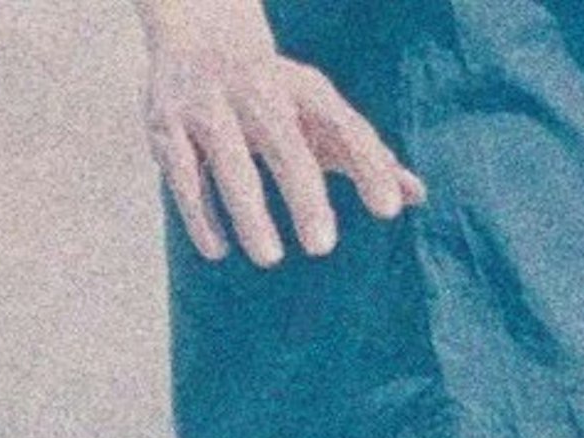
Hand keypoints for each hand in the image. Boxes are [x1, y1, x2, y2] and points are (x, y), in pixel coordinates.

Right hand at [141, 0, 424, 264]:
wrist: (199, 34)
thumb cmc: (277, 95)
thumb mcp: (321, 115)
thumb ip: (366, 155)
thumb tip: (416, 195)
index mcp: (304, 89)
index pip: (343, 126)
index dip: (367, 165)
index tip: (389, 210)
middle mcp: (257, 92)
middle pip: (283, 143)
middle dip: (303, 193)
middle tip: (322, 247)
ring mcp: (208, 106)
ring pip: (228, 161)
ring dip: (248, 210)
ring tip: (270, 257)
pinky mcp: (167, 126)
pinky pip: (182, 175)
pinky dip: (199, 213)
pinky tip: (218, 250)